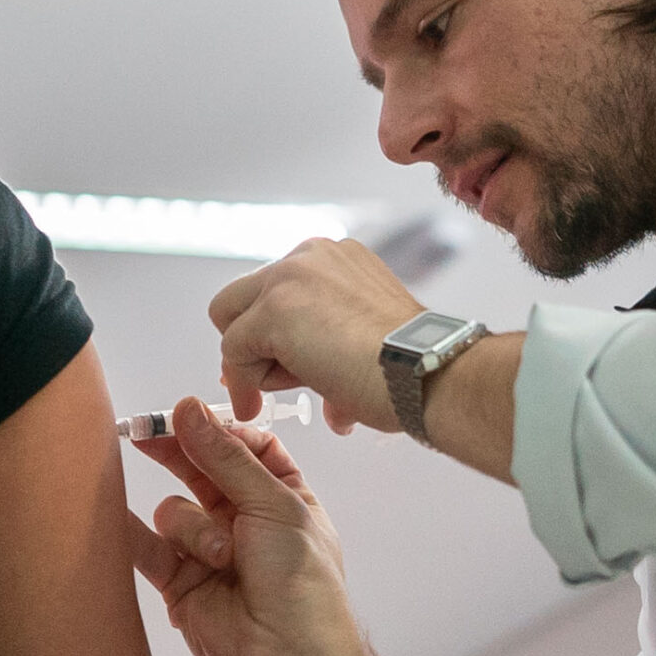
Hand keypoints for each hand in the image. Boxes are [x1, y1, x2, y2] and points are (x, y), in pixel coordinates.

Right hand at [127, 400, 462, 655]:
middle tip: (145, 430)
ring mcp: (208, 551)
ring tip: (217, 557)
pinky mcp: (178, 583)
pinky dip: (129, 533)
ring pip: (175, 510)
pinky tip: (110, 514)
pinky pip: (145, 549)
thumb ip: (225, 458)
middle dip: (177, 451)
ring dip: (191, 527)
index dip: (217, 429)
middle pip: (200, 469)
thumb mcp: (276, 506)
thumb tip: (188, 409)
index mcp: (281, 496)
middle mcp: (243, 519)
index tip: (190, 414)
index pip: (245, 446)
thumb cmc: (303, 586)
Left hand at [209, 238, 422, 433]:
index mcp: (335, 258)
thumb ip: (320, 341)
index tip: (281, 369)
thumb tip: (292, 368)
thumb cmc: (407, 365)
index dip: (270, 337)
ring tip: (304, 388)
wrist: (424, 371)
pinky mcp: (273, 309)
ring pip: (231, 324)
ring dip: (257, 365)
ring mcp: (289, 276)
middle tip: (278, 382)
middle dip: (254, 345)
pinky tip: (271, 401)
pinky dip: (245, 383)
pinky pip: (233, 352)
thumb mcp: (362, 336)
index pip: (274, 291)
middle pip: (241, 299)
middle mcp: (310, 255)